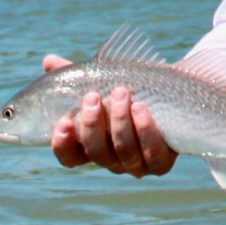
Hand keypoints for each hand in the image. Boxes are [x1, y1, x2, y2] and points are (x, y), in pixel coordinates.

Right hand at [44, 55, 177, 176]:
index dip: (62, 144)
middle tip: (93, 95)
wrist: (176, 95)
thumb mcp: (104, 79)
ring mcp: (136, 164)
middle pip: (95, 152)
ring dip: (120, 122)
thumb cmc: (132, 90)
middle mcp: (112, 159)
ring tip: (121, 93)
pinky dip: (146, 131)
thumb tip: (48, 60)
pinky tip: (142, 108)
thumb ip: (76, 74)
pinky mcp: (161, 162)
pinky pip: (152, 153)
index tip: (63, 121)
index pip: (70, 156)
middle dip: (92, 124)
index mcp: (92, 145)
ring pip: (123, 151)